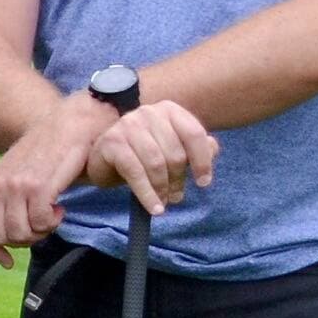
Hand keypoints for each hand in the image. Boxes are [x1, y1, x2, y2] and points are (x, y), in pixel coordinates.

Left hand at [0, 88, 106, 268]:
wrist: (72, 121)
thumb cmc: (51, 151)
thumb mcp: (19, 173)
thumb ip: (10, 199)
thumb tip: (12, 234)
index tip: (8, 262)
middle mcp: (0, 184)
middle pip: (3, 236)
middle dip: (26, 240)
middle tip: (44, 225)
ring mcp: (18, 185)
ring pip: (22, 233)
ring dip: (41, 231)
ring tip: (52, 214)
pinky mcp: (40, 185)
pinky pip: (40, 223)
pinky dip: (53, 222)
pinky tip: (61, 207)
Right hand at [83, 100, 216, 216]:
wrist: (104, 157)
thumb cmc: (142, 152)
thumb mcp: (171, 148)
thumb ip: (196, 147)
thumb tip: (213, 149)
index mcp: (169, 110)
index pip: (194, 134)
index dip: (202, 161)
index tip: (204, 183)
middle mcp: (148, 112)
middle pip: (175, 152)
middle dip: (178, 180)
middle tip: (176, 197)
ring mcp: (128, 125)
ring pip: (156, 163)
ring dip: (162, 188)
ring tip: (164, 202)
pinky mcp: (112, 142)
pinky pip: (135, 172)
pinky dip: (147, 194)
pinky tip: (154, 208)